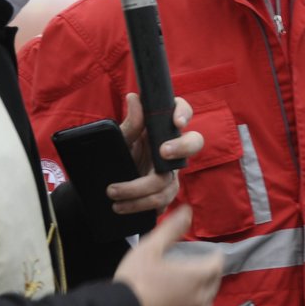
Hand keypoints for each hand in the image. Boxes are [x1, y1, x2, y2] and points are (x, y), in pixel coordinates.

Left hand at [110, 95, 201, 214]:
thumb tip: (134, 98)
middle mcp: (172, 149)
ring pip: (171, 182)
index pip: (183, 111)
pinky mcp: (166, 193)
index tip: (177, 122)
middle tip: (162, 152)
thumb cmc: (121, 152)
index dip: (184, 113)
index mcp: (162, 128)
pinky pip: (162, 203)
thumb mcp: (121, 139)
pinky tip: (125, 208)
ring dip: (142, 192)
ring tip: (114, 195)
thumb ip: (131, 123)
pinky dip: (142, 207)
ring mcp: (172, 172)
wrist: (110, 182)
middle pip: (194, 143)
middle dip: (181, 147)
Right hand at [114, 206, 222, 305]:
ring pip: (206, 303)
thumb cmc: (135, 281)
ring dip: (201, 294)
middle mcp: (200, 299)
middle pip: (214, 283)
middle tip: (196, 268)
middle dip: (208, 274)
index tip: (208, 254)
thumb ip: (171, 229)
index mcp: (197, 276)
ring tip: (187, 288)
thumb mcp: (150, 247)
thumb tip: (186, 211)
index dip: (214, 256)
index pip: (217, 263)